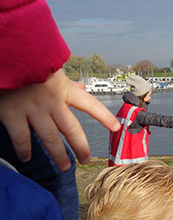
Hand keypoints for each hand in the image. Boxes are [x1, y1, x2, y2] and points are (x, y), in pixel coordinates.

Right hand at [0, 69, 119, 170]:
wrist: (6, 53)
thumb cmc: (29, 61)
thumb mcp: (51, 68)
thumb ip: (66, 82)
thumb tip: (81, 86)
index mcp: (63, 88)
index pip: (90, 104)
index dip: (104, 117)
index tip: (116, 127)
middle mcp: (51, 101)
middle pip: (72, 129)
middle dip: (81, 147)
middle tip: (86, 160)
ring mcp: (31, 109)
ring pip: (50, 138)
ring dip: (59, 155)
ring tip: (65, 167)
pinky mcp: (11, 113)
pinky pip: (21, 137)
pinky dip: (24, 150)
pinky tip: (27, 158)